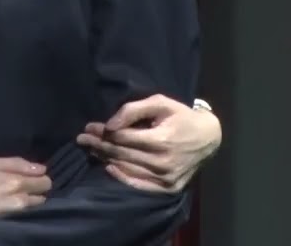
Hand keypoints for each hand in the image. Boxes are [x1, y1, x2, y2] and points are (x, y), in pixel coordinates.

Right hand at [0, 156, 50, 222]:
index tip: (29, 170)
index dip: (38, 172)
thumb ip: (14, 163)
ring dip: (32, 195)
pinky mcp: (11, 219)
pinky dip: (24, 203)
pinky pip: (27, 209)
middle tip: (24, 179)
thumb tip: (40, 168)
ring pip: (37, 202)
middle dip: (38, 184)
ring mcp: (16, 212)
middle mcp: (21, 199)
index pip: (44, 179)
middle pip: (44, 191)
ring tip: (17, 190)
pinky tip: (10, 198)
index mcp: (17, 182)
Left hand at [75, 94, 221, 192]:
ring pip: (127, 169)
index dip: (103, 132)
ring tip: (91, 150)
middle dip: (98, 145)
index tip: (88, 127)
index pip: (122, 138)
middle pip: (121, 154)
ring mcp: (166, 178)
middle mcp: (163, 162)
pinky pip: (139, 184)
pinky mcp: (168, 188)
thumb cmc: (181, 116)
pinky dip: (122, 177)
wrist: (209, 137)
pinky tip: (108, 168)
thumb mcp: (160, 103)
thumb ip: (133, 110)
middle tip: (81, 139)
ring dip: (106, 159)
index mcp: (161, 140)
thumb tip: (110, 125)